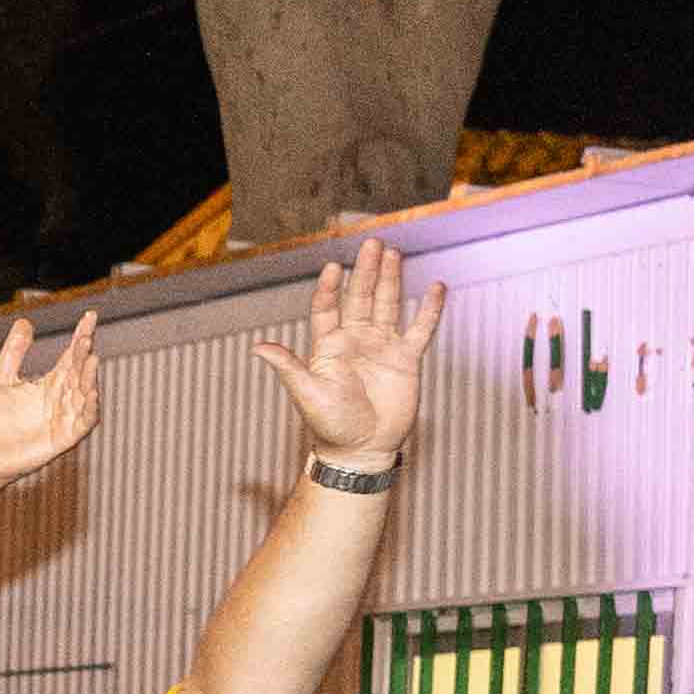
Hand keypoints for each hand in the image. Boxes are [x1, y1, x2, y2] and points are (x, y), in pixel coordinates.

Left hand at [0, 310, 101, 485]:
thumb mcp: (0, 377)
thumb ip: (14, 352)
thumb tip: (24, 321)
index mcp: (52, 383)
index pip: (72, 356)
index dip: (82, 336)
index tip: (89, 316)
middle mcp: (63, 398)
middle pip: (80, 371)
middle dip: (84, 355)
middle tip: (85, 337)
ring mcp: (66, 417)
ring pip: (86, 394)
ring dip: (90, 377)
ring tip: (91, 358)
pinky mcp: (64, 437)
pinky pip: (84, 421)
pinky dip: (89, 407)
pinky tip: (91, 392)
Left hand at [253, 244, 436, 463]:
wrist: (361, 449)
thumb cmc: (330, 425)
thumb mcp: (307, 393)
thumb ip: (288, 367)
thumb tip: (258, 348)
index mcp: (328, 347)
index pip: (327, 308)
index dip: (329, 288)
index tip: (333, 267)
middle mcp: (354, 341)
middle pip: (360, 298)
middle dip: (365, 271)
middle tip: (372, 243)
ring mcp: (381, 348)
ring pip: (387, 305)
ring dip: (390, 280)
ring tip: (394, 253)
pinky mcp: (406, 360)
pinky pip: (420, 329)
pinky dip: (429, 309)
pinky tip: (435, 287)